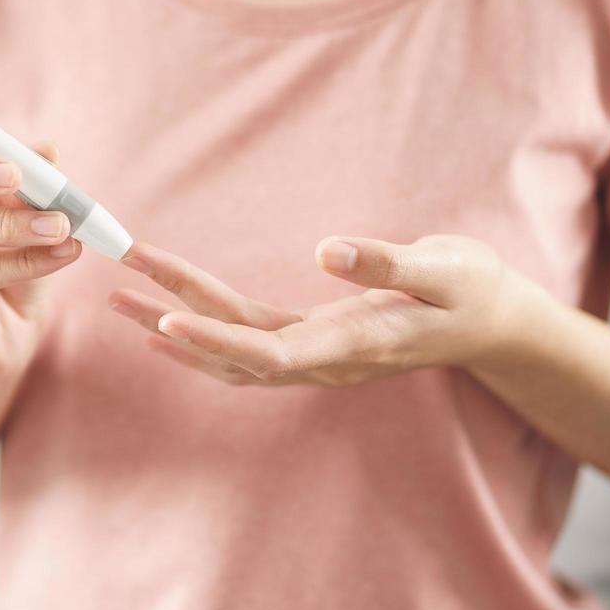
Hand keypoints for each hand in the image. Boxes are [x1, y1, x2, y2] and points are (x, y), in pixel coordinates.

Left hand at [109, 235, 536, 386]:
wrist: (494, 322)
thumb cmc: (473, 289)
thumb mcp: (443, 267)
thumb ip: (387, 261)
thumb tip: (327, 250)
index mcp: (353, 342)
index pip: (271, 350)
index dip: (217, 338)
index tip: (167, 322)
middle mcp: (325, 359)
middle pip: (235, 346)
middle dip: (173, 316)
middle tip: (115, 288)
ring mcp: (318, 356)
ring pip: (233, 349)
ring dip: (176, 326)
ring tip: (121, 303)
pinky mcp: (315, 341)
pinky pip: (247, 345)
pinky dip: (203, 335)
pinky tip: (166, 326)